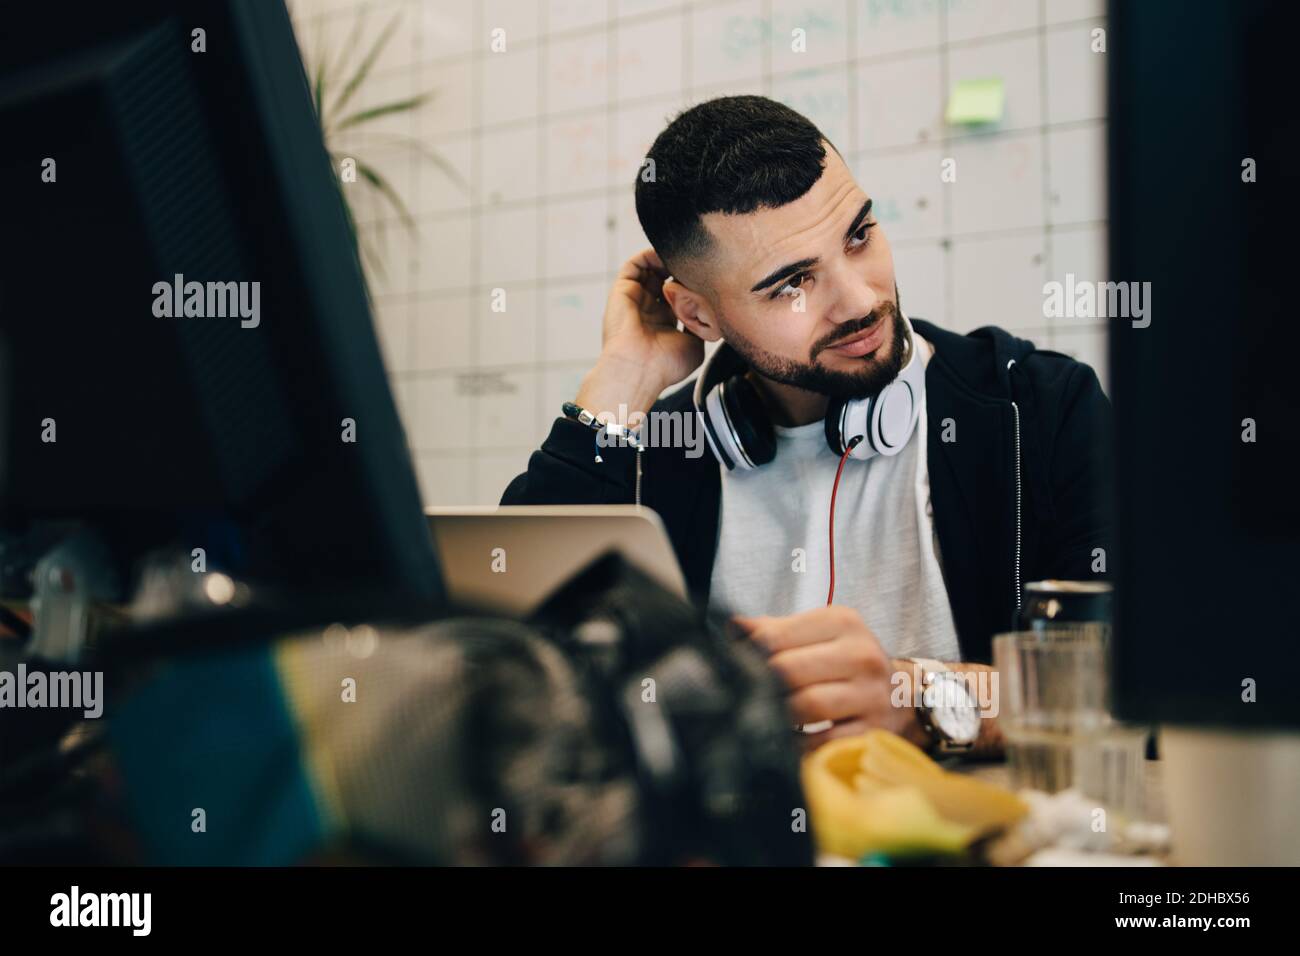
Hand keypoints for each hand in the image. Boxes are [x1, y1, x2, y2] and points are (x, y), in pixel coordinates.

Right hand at [575, 248, 704, 416]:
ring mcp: (635, 298)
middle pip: (666, 277)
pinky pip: (635, 264)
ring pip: (651, 267)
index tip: (709, 275)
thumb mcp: (694, 344)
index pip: (679, 293)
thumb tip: (710, 308)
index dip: (693, 282)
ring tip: (685, 256)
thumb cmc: (665, 365)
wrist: (639, 370)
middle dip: (683, 268)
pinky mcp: (622, 290)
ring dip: (668, 259)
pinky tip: (667, 256)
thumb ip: (701, 324)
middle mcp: (649, 308)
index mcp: (664, 322)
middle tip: (699, 262)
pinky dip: (650, 255)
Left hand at [736, 605, 928, 752]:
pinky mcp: (873, 730)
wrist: (904, 694)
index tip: (737, 666)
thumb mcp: (819, 634)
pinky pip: (824, 742)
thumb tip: (733, 627)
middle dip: (762, 687)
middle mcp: (860, 655)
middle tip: (747, 696)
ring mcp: (870, 694)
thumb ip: (775, 630)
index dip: (749, 653)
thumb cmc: (847, 661)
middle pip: (788, 671)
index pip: (776, 636)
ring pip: (806, 706)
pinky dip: (800, 745)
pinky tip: (789, 740)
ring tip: (767, 716)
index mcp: (842, 622)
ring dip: (779, 716)